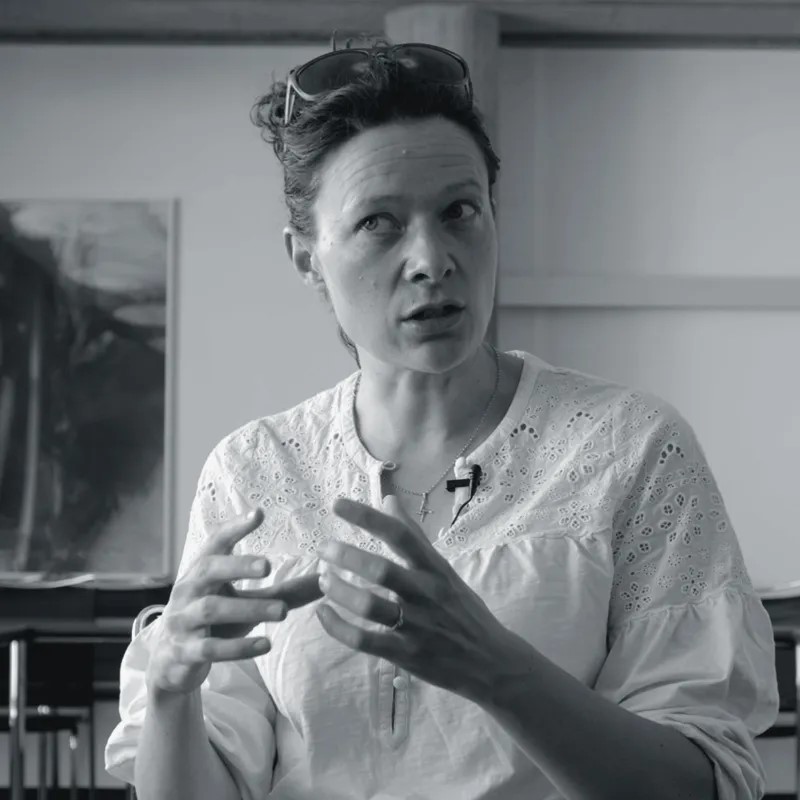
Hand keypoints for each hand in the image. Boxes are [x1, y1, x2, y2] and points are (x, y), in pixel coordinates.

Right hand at [146, 508, 323, 694]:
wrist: (172, 661)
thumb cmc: (215, 621)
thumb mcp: (246, 601)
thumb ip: (284, 590)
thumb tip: (327, 580)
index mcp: (203, 569)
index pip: (217, 542)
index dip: (236, 527)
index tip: (259, 513)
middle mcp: (189, 589)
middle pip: (210, 569)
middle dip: (238, 565)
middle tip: (268, 566)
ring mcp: (183, 619)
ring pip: (213, 609)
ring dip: (249, 609)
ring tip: (282, 611)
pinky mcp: (185, 650)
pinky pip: (211, 648)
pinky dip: (239, 647)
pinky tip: (266, 645)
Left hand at [315, 495, 516, 702]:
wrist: (492, 662)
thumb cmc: (463, 611)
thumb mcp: (443, 570)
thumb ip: (414, 536)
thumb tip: (388, 500)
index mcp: (435, 569)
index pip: (401, 535)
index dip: (367, 518)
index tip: (338, 504)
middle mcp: (426, 594)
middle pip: (382, 571)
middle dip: (347, 557)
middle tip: (324, 549)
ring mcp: (416, 626)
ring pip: (370, 606)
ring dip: (340, 591)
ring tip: (322, 580)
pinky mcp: (406, 655)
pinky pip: (364, 640)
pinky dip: (338, 627)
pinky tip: (323, 614)